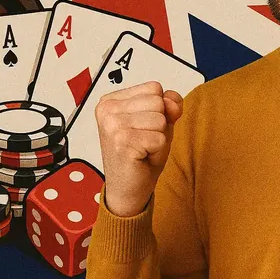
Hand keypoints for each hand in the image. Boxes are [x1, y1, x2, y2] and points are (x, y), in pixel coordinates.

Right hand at [95, 81, 183, 216]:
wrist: (128, 190)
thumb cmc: (141, 155)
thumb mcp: (159, 123)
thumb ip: (169, 105)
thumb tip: (172, 101)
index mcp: (111, 100)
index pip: (154, 87)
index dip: (158, 110)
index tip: (142, 128)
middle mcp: (107, 109)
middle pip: (158, 102)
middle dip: (160, 125)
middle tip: (144, 142)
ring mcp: (112, 125)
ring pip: (161, 120)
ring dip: (159, 139)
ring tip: (143, 150)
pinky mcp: (122, 142)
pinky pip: (160, 139)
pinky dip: (158, 152)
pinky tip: (142, 158)